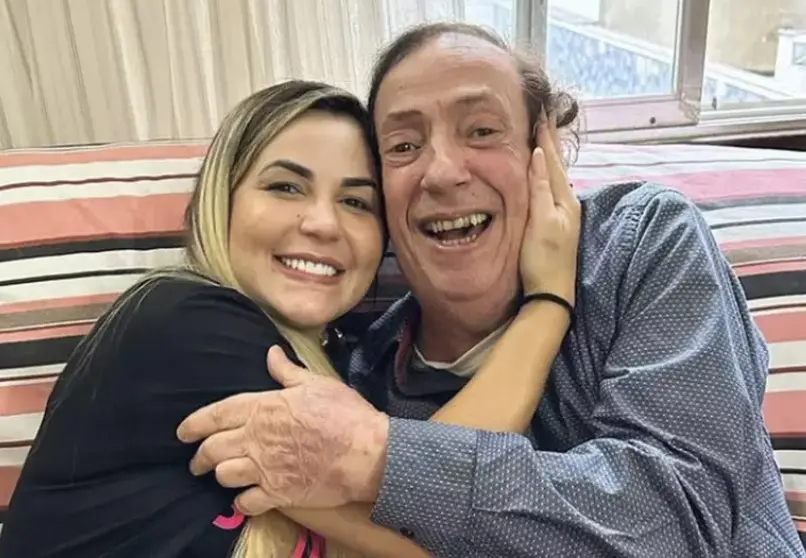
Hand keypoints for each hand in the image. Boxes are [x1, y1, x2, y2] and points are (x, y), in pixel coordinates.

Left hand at [176, 345, 389, 514]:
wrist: (365, 452)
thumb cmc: (343, 413)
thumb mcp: (316, 383)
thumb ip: (287, 371)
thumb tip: (271, 353)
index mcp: (263, 408)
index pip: (216, 414)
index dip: (194, 424)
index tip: (182, 432)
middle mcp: (256, 439)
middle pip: (213, 449)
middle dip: (199, 456)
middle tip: (196, 461)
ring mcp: (265, 469)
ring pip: (224, 475)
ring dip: (220, 475)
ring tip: (222, 476)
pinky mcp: (278, 493)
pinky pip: (246, 503)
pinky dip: (240, 503)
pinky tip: (242, 500)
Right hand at [519, 111, 580, 304]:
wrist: (551, 294)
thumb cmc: (543, 260)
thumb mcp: (540, 223)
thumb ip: (541, 188)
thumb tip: (540, 155)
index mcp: (564, 200)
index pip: (554, 160)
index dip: (546, 137)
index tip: (540, 113)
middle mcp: (567, 204)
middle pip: (559, 165)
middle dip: (550, 141)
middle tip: (544, 117)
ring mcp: (563, 215)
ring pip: (557, 177)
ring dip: (550, 156)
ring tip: (544, 139)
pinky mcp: (556, 225)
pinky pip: (552, 189)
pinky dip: (548, 175)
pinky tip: (545, 175)